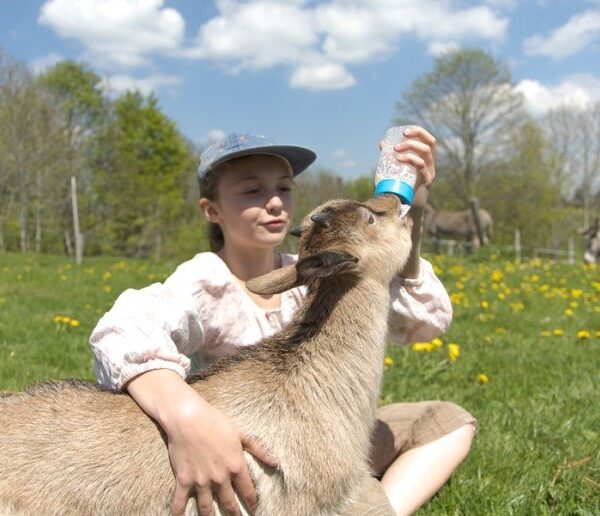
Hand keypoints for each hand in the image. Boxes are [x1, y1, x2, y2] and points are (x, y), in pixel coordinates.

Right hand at [126, 370, 276, 515]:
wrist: (188, 418)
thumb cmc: (216, 422)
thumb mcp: (241, 434)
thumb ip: (259, 450)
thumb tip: (276, 462)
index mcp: (235, 466)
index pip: (248, 491)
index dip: (253, 503)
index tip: (254, 510)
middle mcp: (219, 478)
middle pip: (229, 503)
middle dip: (235, 514)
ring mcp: (201, 481)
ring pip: (207, 508)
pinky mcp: (184, 480)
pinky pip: (180, 502)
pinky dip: (178, 513)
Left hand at [380, 126, 436, 208]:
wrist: (406, 209)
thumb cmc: (402, 189)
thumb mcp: (397, 170)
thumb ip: (391, 157)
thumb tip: (382, 143)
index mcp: (426, 160)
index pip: (429, 141)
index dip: (419, 132)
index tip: (405, 131)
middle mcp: (431, 165)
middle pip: (431, 143)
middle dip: (417, 134)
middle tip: (402, 136)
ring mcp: (430, 173)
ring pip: (426, 152)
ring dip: (410, 146)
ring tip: (396, 150)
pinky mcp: (426, 182)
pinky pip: (421, 166)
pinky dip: (410, 159)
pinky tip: (399, 159)